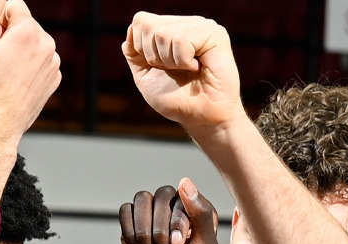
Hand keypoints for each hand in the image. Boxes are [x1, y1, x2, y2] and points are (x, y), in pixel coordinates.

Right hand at [0, 0, 61, 141]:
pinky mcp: (54, 79)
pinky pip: (38, 61)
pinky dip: (27, 67)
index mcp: (28, 31)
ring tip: (4, 75)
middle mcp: (47, 44)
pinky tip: (14, 83)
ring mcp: (53, 63)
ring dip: (17, 51)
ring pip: (31, 43)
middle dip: (7, 35)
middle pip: (23, 24)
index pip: (12, 5)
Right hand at [120, 179, 217, 243]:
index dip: (176, 220)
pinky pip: (124, 212)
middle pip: (159, 195)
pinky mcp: (131, 231)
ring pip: (140, 200)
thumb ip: (201, 215)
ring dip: (143, 230)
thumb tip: (184, 180)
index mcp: (197, 214)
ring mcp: (151, 221)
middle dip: (158, 227)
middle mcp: (174, 213)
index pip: (182, 195)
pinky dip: (129, 231)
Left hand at [123, 13, 242, 135]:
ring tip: (188, 70)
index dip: (142, 48)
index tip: (160, 67)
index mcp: (172, 28)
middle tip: (175, 70)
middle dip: (155, 56)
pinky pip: (182, 40)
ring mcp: (202, 26)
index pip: (141, 21)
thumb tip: (131, 29)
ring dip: (170, 61)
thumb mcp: (145, 75)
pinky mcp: (216, 34)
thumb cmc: (176, 99)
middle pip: (150, 25)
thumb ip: (134, 52)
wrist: (199, 118)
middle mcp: (188, 23)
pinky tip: (197, 68)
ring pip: (164, 33)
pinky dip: (183, 60)